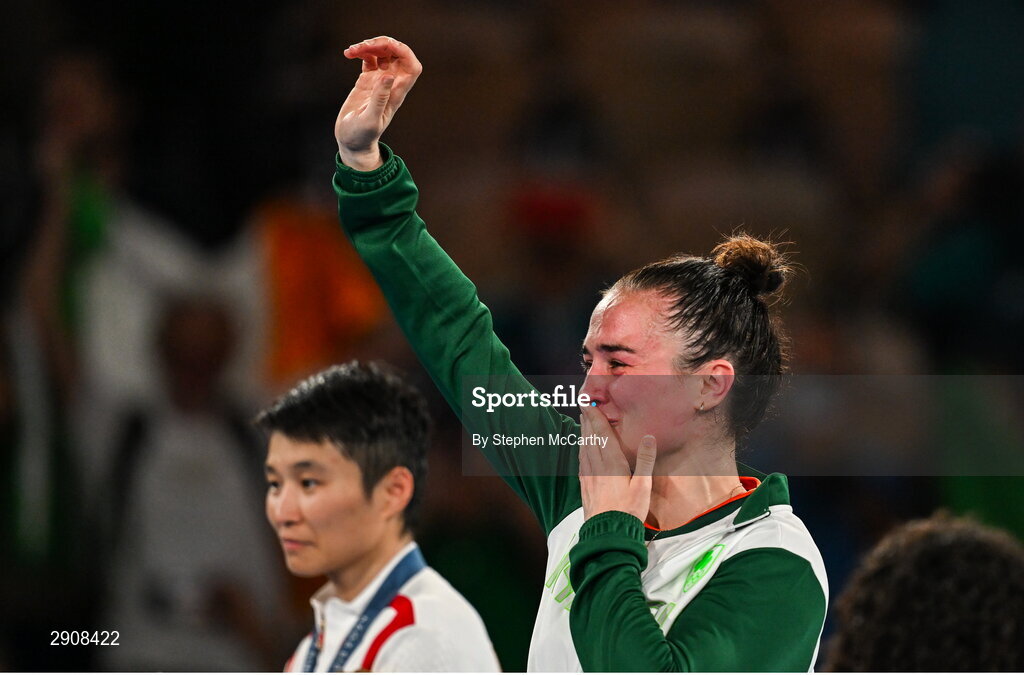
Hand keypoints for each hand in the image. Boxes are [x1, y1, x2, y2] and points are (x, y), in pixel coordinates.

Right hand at [337, 36, 422, 170]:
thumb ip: (379, 98)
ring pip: (382, 53)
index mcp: (396, 92)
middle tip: (363, 46)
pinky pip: (369, 58)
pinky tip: (349, 54)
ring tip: (352, 50)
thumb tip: (389, 75)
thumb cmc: (361, 136)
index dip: (404, 51)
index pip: (412, 66)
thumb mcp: (370, 119)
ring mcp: (379, 81)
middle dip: (383, 44)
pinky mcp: (367, 80)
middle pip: (397, 54)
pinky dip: (361, 52)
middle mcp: (391, 84)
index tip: (386, 46)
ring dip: (369, 46)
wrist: (351, 141)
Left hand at [578, 404, 656, 521]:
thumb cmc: (628, 511)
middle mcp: (596, 467)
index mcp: (611, 464)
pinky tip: (582, 450)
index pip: (602, 434)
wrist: (608, 534)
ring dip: (583, 433)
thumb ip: (645, 460)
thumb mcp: (643, 486)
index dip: (596, 417)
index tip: (590, 403)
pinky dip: (582, 449)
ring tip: (583, 423)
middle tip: (584, 407)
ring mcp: (588, 477)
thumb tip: (648, 437)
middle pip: (590, 438)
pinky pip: (581, 461)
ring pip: (584, 449)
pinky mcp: (585, 486)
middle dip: (587, 421)